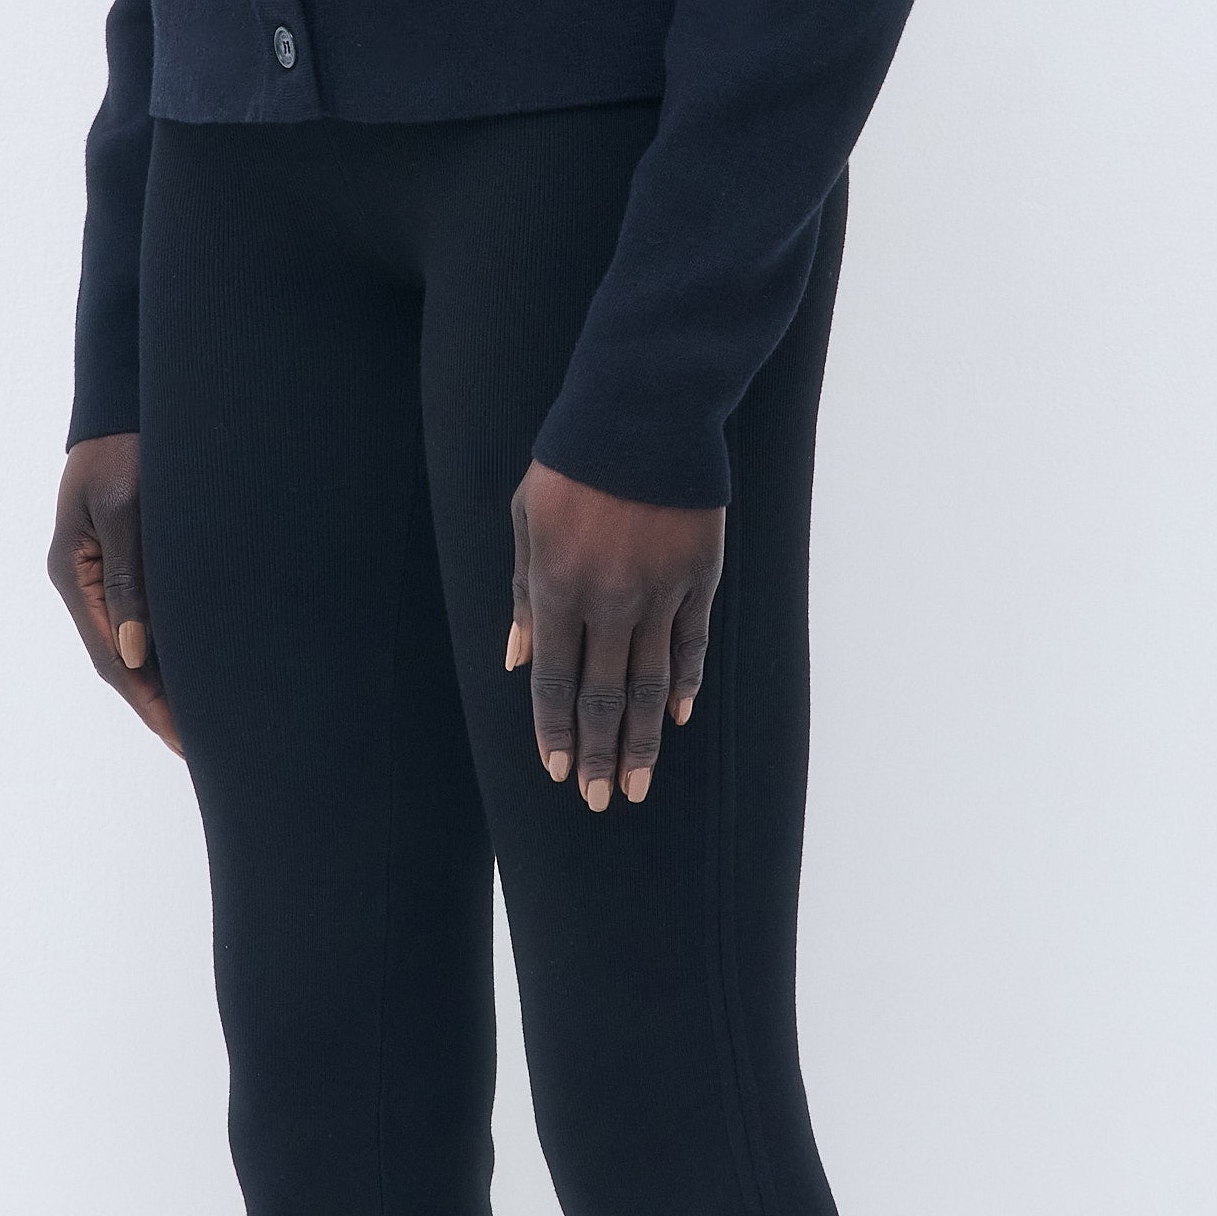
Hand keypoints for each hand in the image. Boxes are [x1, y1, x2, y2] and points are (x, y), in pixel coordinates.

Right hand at [49, 432, 181, 754]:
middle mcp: (83, 581)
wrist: (124, 403)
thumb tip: (132, 652)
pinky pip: (144, 617)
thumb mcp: (124, 510)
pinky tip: (197, 668)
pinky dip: (167, 648)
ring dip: (162, 681)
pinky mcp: (125, 559)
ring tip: (203, 722)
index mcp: (73, 574)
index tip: (181, 737)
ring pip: (132, 643)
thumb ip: (129, 579)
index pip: (111, 657)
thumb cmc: (124, 448)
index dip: (147, 701)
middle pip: (119, 661)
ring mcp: (101, 573)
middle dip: (158, 704)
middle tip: (199, 747)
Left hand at [505, 461, 723, 812]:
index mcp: (558, 587)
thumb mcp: (525, 520)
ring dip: (642, 740)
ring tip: (637, 785)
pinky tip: (678, 719)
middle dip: (598, 754)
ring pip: (651, 684)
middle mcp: (610, 600)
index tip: (556, 772)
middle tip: (599, 801)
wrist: (644, 414)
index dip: (554, 732)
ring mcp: (660, 593)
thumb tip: (517, 659)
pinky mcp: (699, 578)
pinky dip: (684, 685)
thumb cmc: (571, 465)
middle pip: (602, 696)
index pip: (554, 681)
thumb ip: (523, 593)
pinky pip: (691, 645)